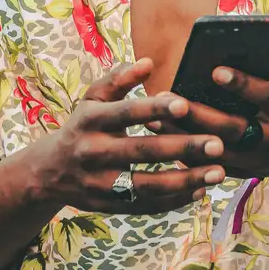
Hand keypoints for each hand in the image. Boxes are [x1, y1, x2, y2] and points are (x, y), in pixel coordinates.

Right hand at [31, 59, 225, 213]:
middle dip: (182, 148)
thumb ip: (119, 79)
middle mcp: (93, 152)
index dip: (154, 109)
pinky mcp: (108, 206)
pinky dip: (174, 200)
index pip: (125, 113)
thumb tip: (148, 63)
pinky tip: (201, 191)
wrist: (49, 171)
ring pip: (146, 185)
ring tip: (219, 172)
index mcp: (90, 120)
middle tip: (217, 144)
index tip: (185, 104)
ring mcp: (100, 183)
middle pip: (141, 151)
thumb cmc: (82, 126)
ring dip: (185, 180)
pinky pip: (145, 206)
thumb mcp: (92, 99)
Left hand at [152, 53, 268, 181]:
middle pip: (234, 128)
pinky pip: (211, 167)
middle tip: (168, 98)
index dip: (242, 85)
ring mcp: (259, 160)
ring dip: (183, 137)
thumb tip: (238, 48)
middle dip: (199, 114)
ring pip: (216, 152)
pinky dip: (186, 156)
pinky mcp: (244, 173)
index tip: (215, 70)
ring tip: (154, 117)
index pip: (267, 96)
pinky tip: (162, 139)